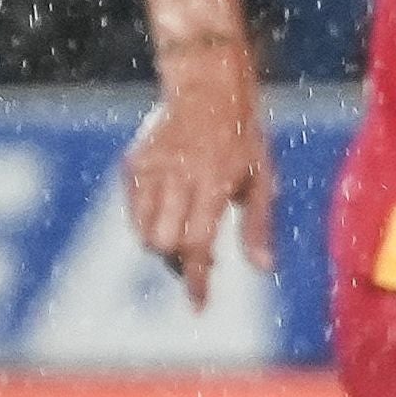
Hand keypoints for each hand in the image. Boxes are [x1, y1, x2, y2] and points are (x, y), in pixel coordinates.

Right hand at [122, 55, 274, 308]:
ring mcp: (148, 170)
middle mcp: (174, 177)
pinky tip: (173, 213)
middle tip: (202, 258)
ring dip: (163, 246)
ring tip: (186, 237)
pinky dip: (150, 224)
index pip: (195, 244)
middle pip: (161, 243)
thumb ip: (259, 226)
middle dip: (179, 261)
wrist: (207, 91)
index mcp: (210, 183)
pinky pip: (133, 212)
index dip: (196, 279)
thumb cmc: (244, 139)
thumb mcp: (262, 180)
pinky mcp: (132, 165)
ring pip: (142, 231)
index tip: (198, 305)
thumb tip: (263, 269)